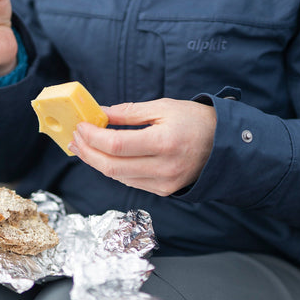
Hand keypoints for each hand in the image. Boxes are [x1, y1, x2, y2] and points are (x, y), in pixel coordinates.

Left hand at [68, 99, 216, 196]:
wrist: (225, 144)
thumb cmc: (195, 120)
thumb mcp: (163, 107)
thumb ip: (129, 112)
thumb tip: (99, 114)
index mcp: (164, 142)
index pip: (116, 145)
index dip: (93, 137)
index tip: (80, 126)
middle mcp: (164, 168)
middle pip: (111, 166)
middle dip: (87, 152)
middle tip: (74, 138)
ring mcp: (164, 183)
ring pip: (118, 177)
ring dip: (96, 162)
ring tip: (84, 146)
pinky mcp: (165, 191)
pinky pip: (131, 181)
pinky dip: (114, 169)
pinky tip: (105, 156)